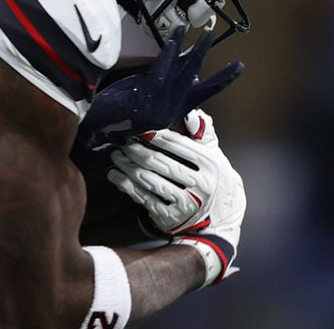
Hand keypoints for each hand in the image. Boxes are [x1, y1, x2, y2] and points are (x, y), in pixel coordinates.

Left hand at [75, 27, 241, 151]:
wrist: (92, 131)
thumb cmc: (112, 113)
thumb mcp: (140, 96)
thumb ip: (157, 82)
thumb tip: (173, 63)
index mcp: (170, 112)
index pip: (201, 94)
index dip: (221, 81)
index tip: (238, 67)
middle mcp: (168, 111)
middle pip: (193, 79)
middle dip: (203, 54)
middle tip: (212, 34)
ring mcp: (157, 108)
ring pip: (180, 75)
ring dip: (190, 50)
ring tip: (199, 31)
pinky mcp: (144, 103)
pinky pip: (159, 75)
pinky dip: (167, 58)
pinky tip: (173, 42)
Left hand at [107, 109, 244, 285]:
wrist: (218, 221)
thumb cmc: (211, 178)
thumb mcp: (213, 155)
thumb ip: (202, 131)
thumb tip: (190, 112)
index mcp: (210, 164)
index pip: (176, 145)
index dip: (153, 135)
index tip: (136, 128)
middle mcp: (200, 185)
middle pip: (158, 162)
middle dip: (135, 150)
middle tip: (120, 141)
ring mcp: (184, 203)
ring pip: (147, 180)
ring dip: (126, 166)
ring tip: (115, 155)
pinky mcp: (170, 218)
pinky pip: (141, 197)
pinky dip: (125, 184)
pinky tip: (115, 174)